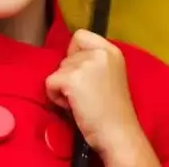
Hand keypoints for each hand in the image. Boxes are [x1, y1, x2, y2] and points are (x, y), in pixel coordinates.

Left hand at [45, 30, 159, 166]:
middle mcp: (99, 52)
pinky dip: (56, 97)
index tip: (83, 73)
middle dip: (70, 76)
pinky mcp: (71, 79)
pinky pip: (50, 83)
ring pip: (57, 70)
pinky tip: (73, 106)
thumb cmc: (113, 111)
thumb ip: (93, 61)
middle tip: (87, 95)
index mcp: (111, 50)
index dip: (75, 53)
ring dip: (64, 88)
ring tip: (82, 102)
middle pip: (66, 56)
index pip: (80, 35)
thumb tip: (69, 58)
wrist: (118, 134)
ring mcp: (85, 64)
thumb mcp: (110, 74)